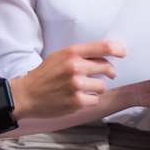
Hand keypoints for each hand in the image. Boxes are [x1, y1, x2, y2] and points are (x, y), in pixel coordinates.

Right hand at [10, 40, 124, 119]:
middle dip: (109, 72)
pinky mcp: (77, 102)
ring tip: (84, 88)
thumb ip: (81, 54)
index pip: (103, 47)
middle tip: (108, 74)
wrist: (26, 95)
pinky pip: (95, 100)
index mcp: (72, 53)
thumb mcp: (60, 56)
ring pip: (103, 86)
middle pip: (107, 67)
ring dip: (97, 88)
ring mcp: (76, 85)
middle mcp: (75, 67)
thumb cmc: (45, 75)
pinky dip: (90, 100)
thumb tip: (106, 55)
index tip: (123, 53)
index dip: (118, 49)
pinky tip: (78, 98)